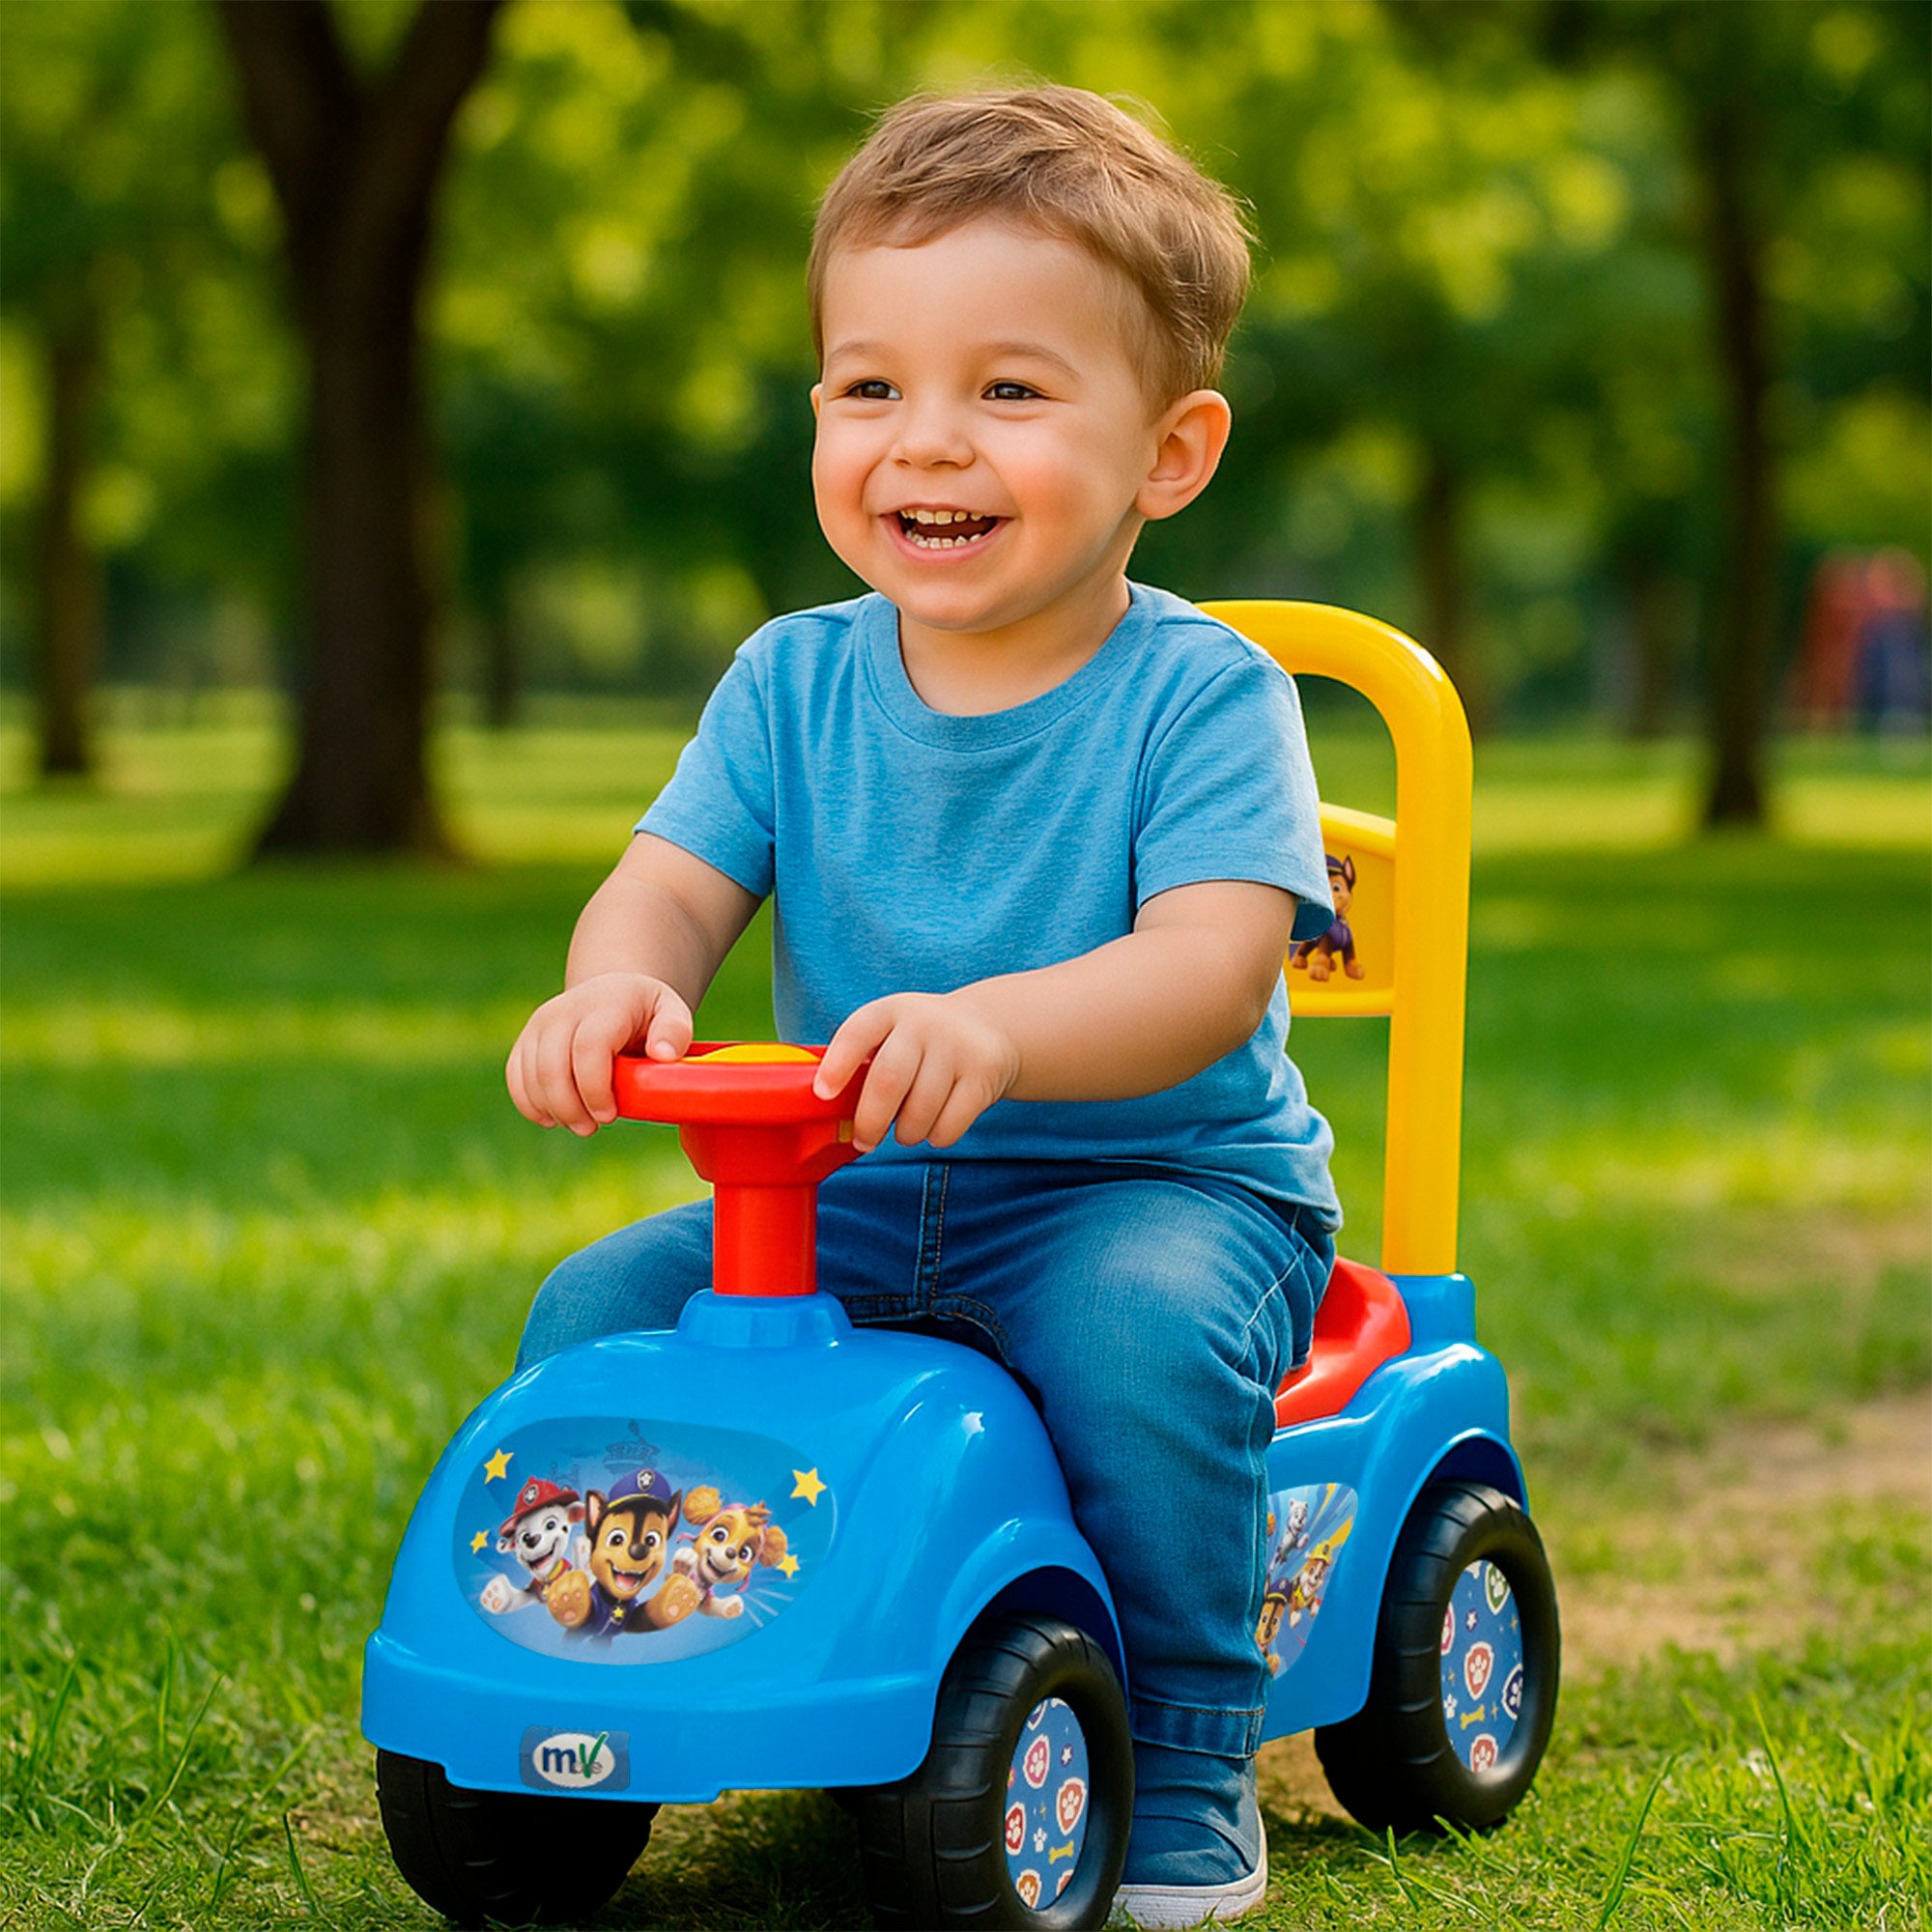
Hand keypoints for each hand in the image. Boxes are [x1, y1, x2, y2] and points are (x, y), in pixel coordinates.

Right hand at [506, 972, 693, 1134]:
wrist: (614, 993)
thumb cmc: (648, 1012)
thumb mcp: (673, 1012)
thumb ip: (676, 1031)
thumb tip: (664, 1055)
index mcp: (605, 1004)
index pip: (589, 1046)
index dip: (595, 1088)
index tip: (610, 1115)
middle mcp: (565, 1010)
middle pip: (552, 1066)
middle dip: (571, 1107)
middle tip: (592, 1128)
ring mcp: (541, 1024)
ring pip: (531, 1075)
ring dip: (553, 1109)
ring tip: (580, 1124)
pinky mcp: (526, 1040)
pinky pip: (515, 1076)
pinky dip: (530, 1104)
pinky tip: (553, 1117)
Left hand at [814, 992, 1020, 1152]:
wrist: (989, 1024)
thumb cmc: (922, 1040)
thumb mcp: (892, 1032)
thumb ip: (863, 1061)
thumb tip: (830, 1111)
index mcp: (890, 1012)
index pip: (857, 1034)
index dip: (837, 1066)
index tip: (824, 1094)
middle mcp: (924, 1024)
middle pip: (888, 1080)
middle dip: (870, 1121)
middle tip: (864, 1140)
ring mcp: (958, 1046)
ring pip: (920, 1111)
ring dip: (906, 1134)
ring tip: (906, 1130)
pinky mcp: (985, 1072)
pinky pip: (950, 1125)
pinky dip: (936, 1137)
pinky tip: (934, 1124)